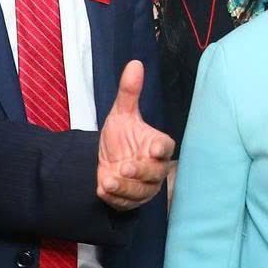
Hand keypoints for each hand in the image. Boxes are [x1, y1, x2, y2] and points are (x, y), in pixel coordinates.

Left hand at [96, 61, 174, 210]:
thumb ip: (129, 92)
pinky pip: (127, 203)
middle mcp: (154, 168)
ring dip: (125, 188)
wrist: (103, 160)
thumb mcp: (120, 114)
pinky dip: (115, 199)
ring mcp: (144, 187)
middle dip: (140, 171)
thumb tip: (135, 63)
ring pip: (141, 191)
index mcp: (157, 145)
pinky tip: (102, 189)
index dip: (161, 149)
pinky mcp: (131, 201)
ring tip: (107, 181)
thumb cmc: (119, 137)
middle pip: (154, 172)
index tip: (153, 149)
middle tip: (124, 166)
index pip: (165, 147)